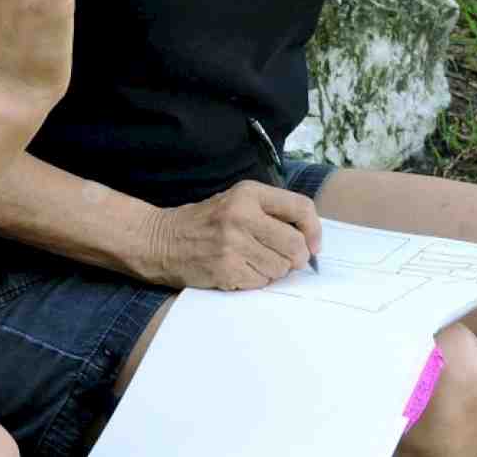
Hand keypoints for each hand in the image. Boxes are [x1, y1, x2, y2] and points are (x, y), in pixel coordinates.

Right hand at [139, 181, 321, 290]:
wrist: (162, 240)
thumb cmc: (205, 222)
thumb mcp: (237, 201)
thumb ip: (272, 213)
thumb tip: (310, 240)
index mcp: (249, 193)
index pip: (301, 208)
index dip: (314, 230)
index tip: (313, 244)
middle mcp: (242, 215)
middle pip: (295, 245)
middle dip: (297, 258)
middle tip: (286, 260)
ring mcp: (233, 244)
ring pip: (280, 268)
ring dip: (274, 271)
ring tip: (254, 261)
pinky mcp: (226, 269)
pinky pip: (261, 282)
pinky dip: (257, 280)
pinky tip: (240, 270)